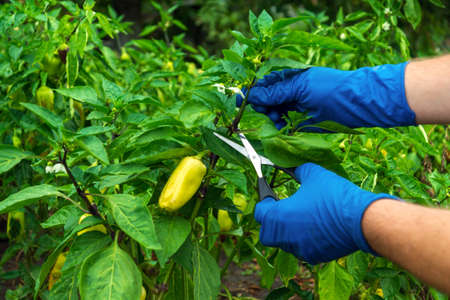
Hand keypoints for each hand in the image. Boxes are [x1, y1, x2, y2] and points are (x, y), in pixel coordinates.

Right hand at [237, 63, 415, 128]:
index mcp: (293, 77)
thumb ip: (276, 92)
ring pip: (276, 111)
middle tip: (266, 111)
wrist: (357, 104)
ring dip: (271, 116)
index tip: (242, 100)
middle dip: (263, 105)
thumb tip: (253, 95)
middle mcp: (294, 91)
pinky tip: (280, 126)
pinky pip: (286, 123)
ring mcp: (299, 106)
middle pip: (269, 98)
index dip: (255, 91)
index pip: (267, 83)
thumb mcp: (301, 87)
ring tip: (276, 120)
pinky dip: (280, 125)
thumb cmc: (330, 88)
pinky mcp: (305, 121)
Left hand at [254, 163, 396, 264]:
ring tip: (303, 216)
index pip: (259, 212)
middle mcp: (286, 237)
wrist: (362, 220)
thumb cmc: (334, 196)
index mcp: (279, 217)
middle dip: (271, 222)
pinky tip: (317, 228)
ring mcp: (300, 249)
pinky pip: (302, 248)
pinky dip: (304, 239)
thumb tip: (294, 169)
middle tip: (283, 209)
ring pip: (285, 242)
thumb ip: (298, 171)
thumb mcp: (313, 175)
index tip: (272, 196)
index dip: (264, 202)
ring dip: (288, 231)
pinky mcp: (315, 256)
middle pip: (267, 233)